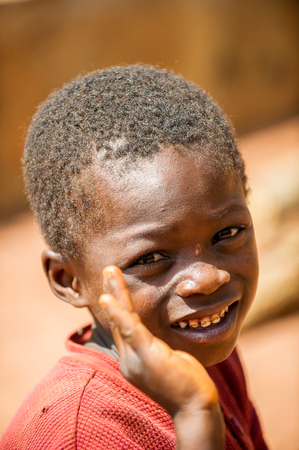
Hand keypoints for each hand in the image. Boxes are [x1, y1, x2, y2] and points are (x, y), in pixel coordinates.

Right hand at [99, 265, 224, 449]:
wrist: (195, 406)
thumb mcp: (167, 360)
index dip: (117, 307)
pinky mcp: (146, 355)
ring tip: (110, 271)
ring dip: (115, 293)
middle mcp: (129, 359)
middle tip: (109, 269)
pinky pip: (129, 329)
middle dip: (113, 293)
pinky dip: (118, 312)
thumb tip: (154, 338)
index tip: (114, 288)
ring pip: (122, 319)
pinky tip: (108, 298)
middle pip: (118, 320)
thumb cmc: (185, 384)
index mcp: (133, 359)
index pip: (123, 328)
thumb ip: (156, 347)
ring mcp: (135, 359)